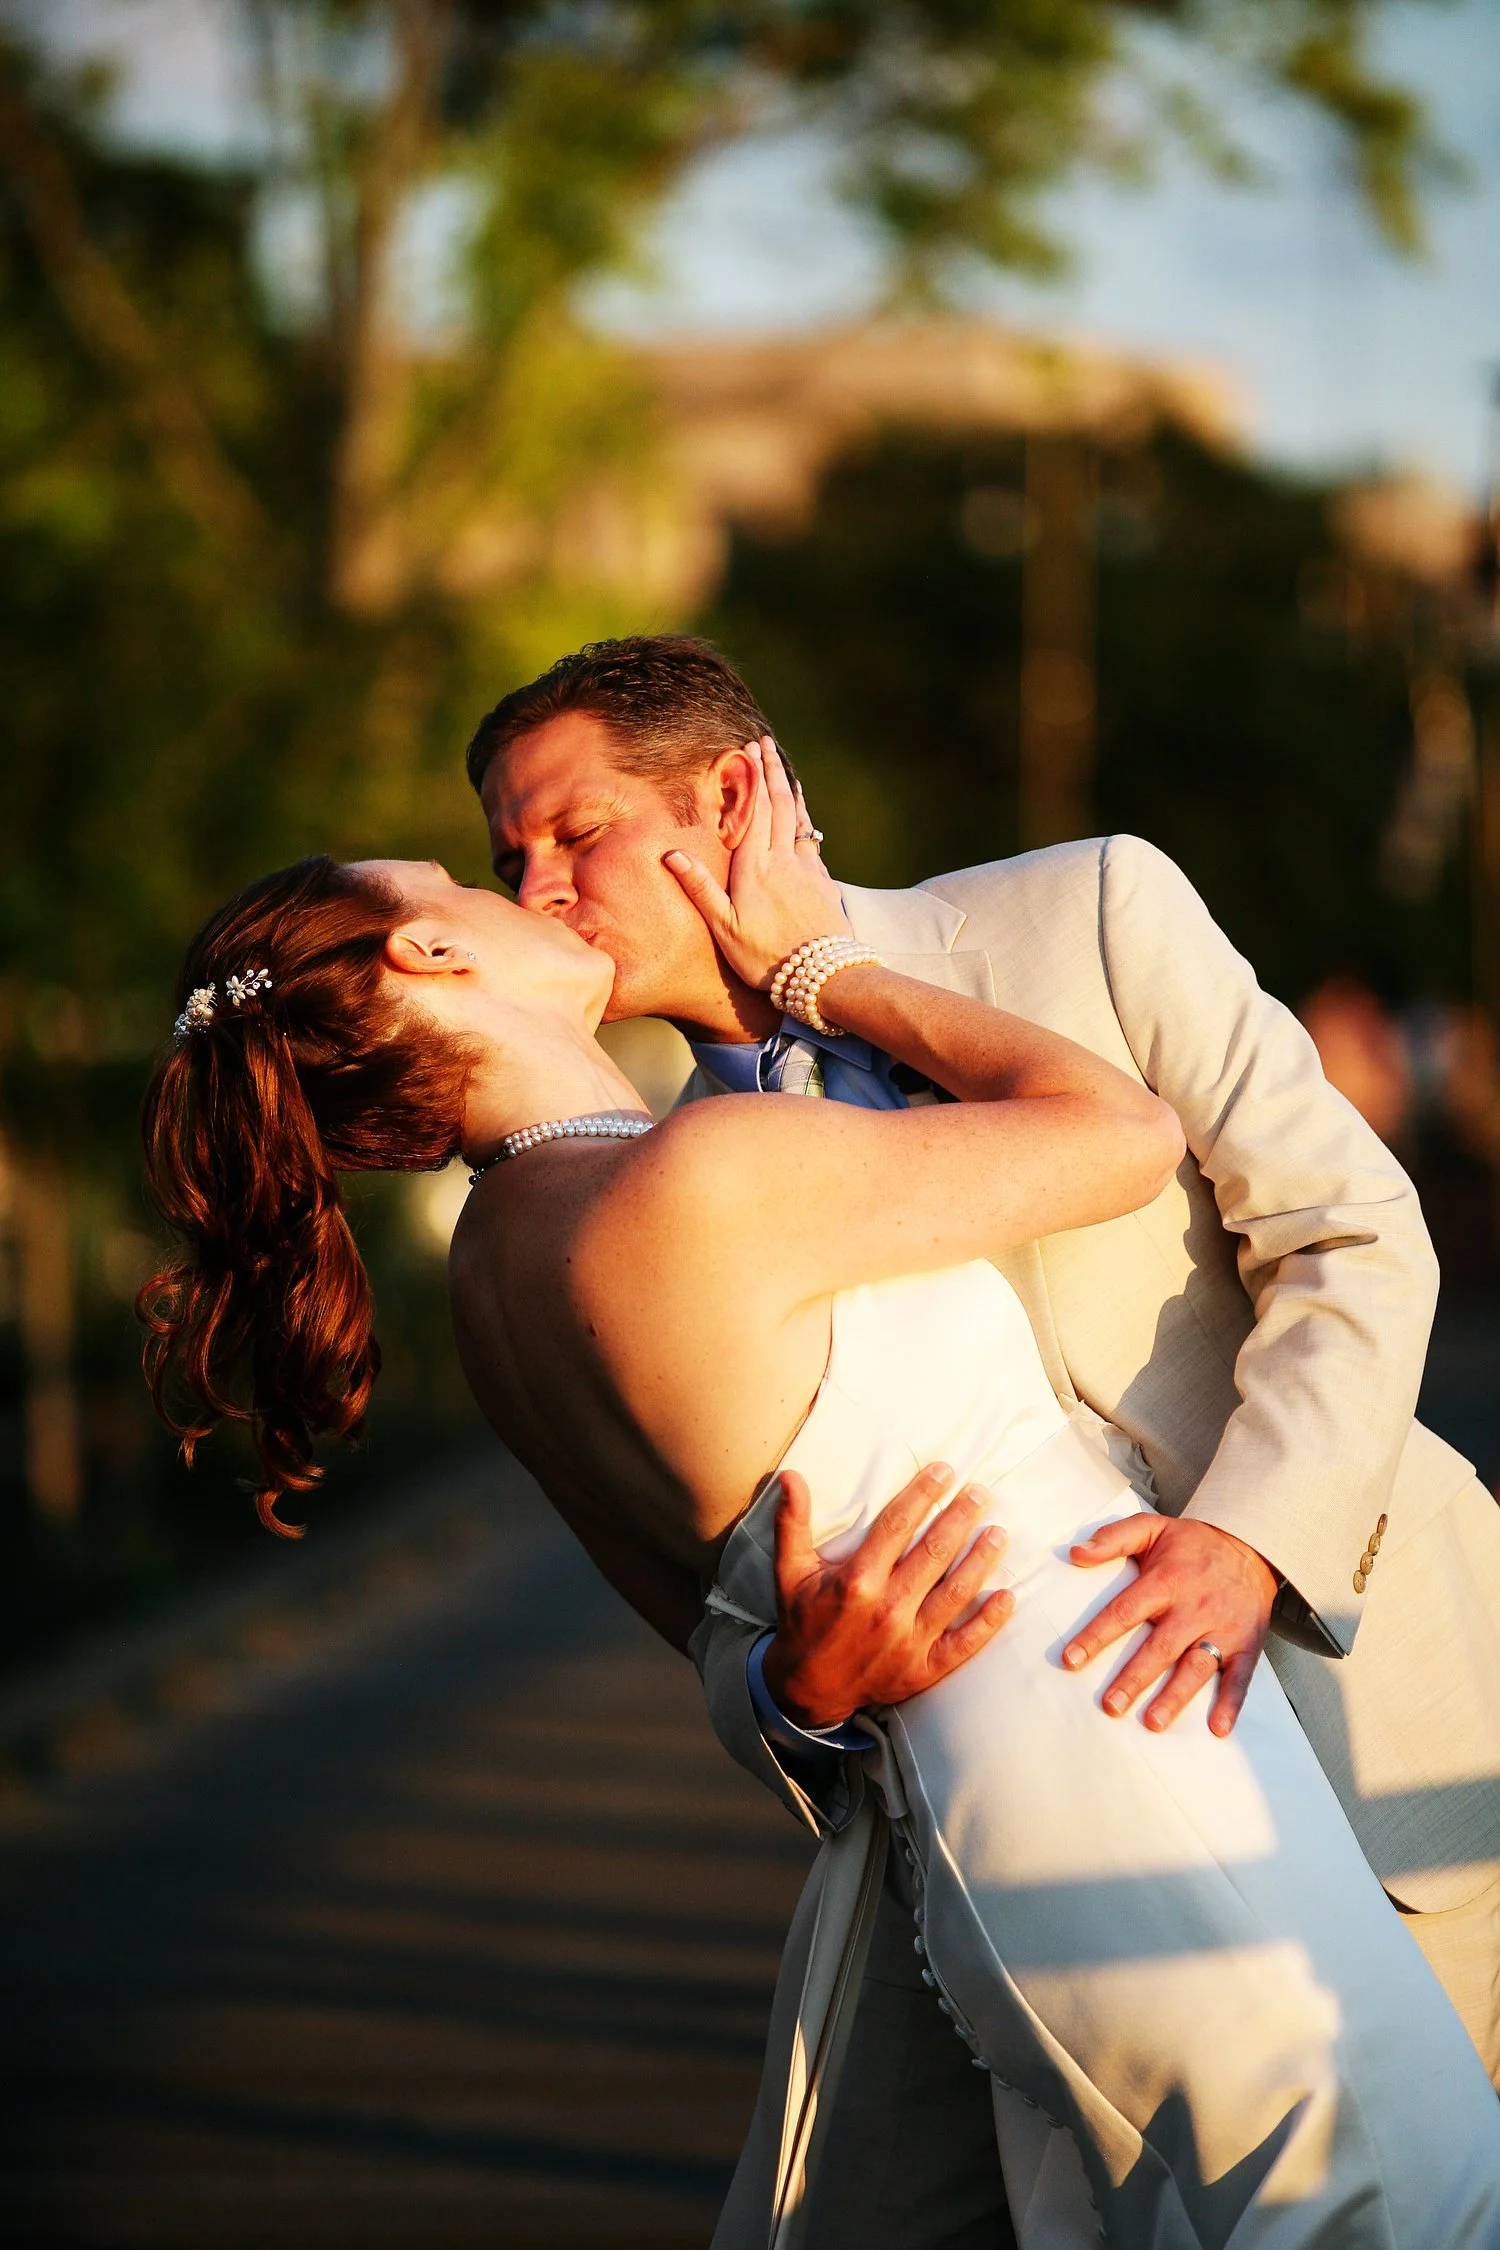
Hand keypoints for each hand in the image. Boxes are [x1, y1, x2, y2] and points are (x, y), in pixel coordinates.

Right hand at [663, 738, 848, 989]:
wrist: (822, 977)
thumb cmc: (766, 958)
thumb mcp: (724, 928)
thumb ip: (700, 888)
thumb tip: (671, 853)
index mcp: (756, 868)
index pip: (754, 811)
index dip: (751, 778)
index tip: (747, 750)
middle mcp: (784, 861)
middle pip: (779, 805)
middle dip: (772, 772)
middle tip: (765, 744)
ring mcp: (808, 870)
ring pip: (800, 820)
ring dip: (791, 792)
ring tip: (785, 771)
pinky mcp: (824, 884)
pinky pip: (813, 842)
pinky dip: (806, 822)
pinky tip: (804, 822)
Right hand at [761, 1463, 1013, 1726]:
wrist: (808, 1688)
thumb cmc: (803, 1621)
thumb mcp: (790, 1571)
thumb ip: (792, 1523)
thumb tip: (789, 1476)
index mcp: (857, 1581)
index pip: (897, 1526)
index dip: (923, 1495)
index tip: (944, 1472)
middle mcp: (887, 1609)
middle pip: (934, 1553)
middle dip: (961, 1519)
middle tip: (981, 1494)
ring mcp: (909, 1642)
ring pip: (956, 1593)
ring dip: (981, 1561)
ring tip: (998, 1534)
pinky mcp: (924, 1669)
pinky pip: (965, 1643)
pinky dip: (989, 1621)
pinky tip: (1007, 1597)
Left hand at [1062, 1515, 1276, 1736]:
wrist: (1253, 1545)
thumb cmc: (1194, 1543)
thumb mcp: (1153, 1527)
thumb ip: (1113, 1537)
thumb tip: (1075, 1553)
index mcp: (1166, 1580)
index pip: (1124, 1611)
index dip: (1096, 1636)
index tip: (1071, 1660)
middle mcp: (1193, 1607)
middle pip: (1159, 1647)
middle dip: (1133, 1679)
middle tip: (1111, 1706)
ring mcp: (1222, 1628)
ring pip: (1196, 1667)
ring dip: (1175, 1696)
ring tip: (1153, 1722)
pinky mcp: (1247, 1644)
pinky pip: (1240, 1677)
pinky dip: (1231, 1704)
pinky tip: (1218, 1729)